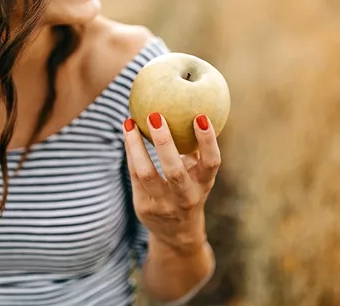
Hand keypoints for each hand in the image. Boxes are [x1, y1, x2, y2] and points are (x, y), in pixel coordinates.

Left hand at [122, 112, 220, 254]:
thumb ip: (196, 149)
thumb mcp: (199, 175)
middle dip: (164, 143)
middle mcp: (186, 197)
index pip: (212, 163)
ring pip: (146, 174)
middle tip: (155, 115)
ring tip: (130, 122)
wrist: (177, 234)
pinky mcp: (144, 207)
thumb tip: (190, 104)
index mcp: (204, 185)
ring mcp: (163, 205)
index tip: (201, 116)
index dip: (208, 141)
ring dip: (136, 146)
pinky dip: (131, 152)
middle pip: (175, 171)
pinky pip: (134, 175)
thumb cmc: (190, 189)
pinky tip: (127, 132)